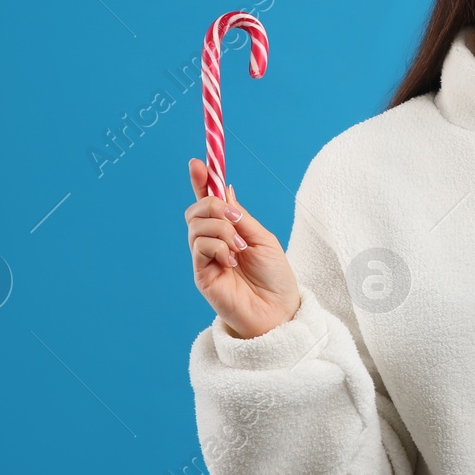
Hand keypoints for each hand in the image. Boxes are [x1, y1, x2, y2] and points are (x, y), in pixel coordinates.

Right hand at [185, 158, 300, 339]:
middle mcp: (213, 242)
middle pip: (195, 210)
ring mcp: (205, 258)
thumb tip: (225, 188)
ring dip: (221, 229)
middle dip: (212, 205)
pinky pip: (199, 247)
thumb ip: (240, 216)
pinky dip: (218, 246)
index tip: (197, 162)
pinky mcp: (202, 275)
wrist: (279, 311)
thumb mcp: (262, 238)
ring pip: (196, 226)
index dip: (201, 181)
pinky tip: (232, 261)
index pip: (208, 202)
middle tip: (235, 218)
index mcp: (229, 231)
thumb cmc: (275, 278)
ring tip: (240, 248)